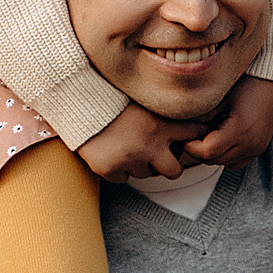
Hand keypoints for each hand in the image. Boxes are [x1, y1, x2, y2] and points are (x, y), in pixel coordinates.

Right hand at [74, 103, 195, 182]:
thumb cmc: (112, 94)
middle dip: (168, 165)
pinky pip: (122, 178)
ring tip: (125, 143)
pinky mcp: (110, 169)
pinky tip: (110, 150)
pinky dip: (117, 168)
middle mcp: (149, 144)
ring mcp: (129, 159)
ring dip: (138, 163)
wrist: (76, 99)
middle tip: (159, 156)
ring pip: (145, 174)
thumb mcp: (144, 96)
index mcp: (161, 123)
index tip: (192, 135)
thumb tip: (193, 113)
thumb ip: (163, 108)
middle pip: (175, 171)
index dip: (195, 135)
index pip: (195, 133)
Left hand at [182, 75, 272, 166]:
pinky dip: (225, 154)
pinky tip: (222, 138)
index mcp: (240, 130)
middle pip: (214, 160)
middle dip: (200, 150)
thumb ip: (200, 117)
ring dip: (212, 153)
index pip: (207, 152)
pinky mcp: (259, 149)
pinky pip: (235, 162)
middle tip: (194, 133)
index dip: (191, 146)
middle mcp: (251, 144)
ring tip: (209, 134)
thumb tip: (181, 132)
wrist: (272, 81)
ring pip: (223, 163)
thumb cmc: (244, 84)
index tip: (185, 134)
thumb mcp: (218, 98)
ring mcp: (257, 149)